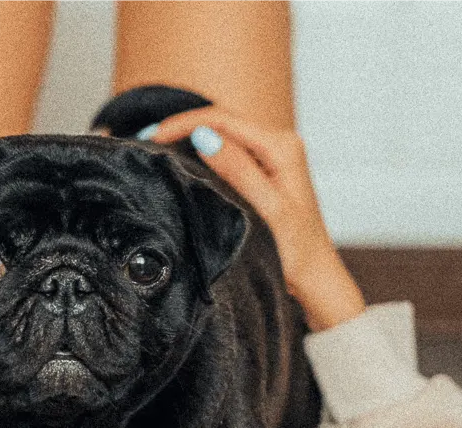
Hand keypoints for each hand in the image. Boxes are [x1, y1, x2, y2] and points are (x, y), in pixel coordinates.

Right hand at [145, 108, 366, 330]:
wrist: (313, 274)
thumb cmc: (296, 249)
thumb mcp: (267, 210)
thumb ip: (238, 171)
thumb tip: (204, 137)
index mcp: (282, 146)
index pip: (223, 119)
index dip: (184, 123)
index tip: (153, 138)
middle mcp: (278, 143)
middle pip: (222, 121)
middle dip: (183, 126)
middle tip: (147, 141)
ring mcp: (271, 155)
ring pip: (222, 134)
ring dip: (190, 138)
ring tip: (158, 147)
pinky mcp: (264, 169)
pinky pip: (228, 150)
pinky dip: (202, 152)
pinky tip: (182, 160)